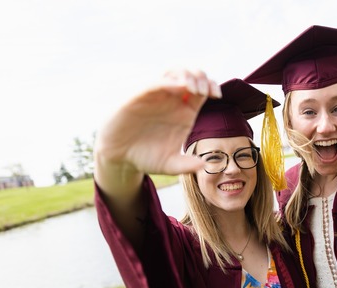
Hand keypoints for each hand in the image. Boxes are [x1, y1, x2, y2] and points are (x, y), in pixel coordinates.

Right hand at [95, 69, 221, 176]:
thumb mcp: (170, 164)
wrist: (119, 156)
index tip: (217, 95)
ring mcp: (156, 97)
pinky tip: (178, 88)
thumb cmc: (145, 157)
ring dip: (186, 75)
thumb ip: (187, 165)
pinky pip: (155, 83)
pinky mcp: (140, 97)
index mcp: (185, 112)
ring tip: (193, 88)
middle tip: (206, 91)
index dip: (211, 86)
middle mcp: (172, 100)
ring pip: (174, 72)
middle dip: (202, 78)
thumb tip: (204, 165)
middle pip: (192, 76)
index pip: (203, 90)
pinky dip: (168, 82)